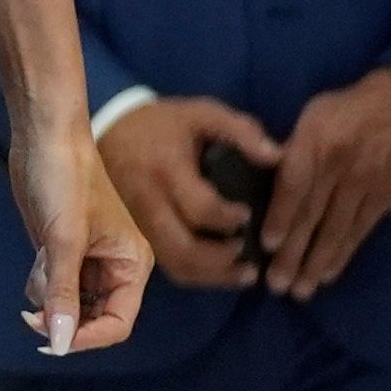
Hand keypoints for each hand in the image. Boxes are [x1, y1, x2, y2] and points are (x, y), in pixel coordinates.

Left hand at [9, 113, 148, 357]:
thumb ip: (62, 294)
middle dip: (62, 318)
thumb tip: (58, 343)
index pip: (117, 323)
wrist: (43, 138)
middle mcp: (115, 267)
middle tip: (31, 315)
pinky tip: (37, 250)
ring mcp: (87, 260)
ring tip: (41, 259)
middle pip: (91, 319)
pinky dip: (39, 280)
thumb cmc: (65, 178)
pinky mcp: (62, 251)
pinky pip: (51, 285)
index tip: (52, 341)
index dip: (86, 337)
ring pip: (67, 304)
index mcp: (132, 265)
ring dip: (47, 295)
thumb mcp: (63, 240)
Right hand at [97, 97, 281, 290]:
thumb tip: (277, 158)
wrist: (113, 130)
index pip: (199, 208)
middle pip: (183, 249)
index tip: (248, 216)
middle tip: (250, 256)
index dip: (229, 220)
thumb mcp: (202, 114)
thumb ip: (241, 132)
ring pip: (174, 264)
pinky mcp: (141, 232)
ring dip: (212, 276)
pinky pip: (167, 263)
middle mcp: (150, 202)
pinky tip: (220, 271)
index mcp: (167, 170)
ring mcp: (142, 222)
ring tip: (244, 273)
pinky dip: (197, 274)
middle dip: (222, 261)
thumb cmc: (165, 123)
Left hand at [259, 68, 390, 298]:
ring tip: (299, 290)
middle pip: (313, 215)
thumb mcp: (317, 113)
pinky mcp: (387, 197)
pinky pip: (361, 231)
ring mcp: (366, 184)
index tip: (266, 246)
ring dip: (316, 262)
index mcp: (316, 141)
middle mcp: (340, 166)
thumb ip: (295, 148)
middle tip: (276, 285)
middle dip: (293, 253)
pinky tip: (328, 273)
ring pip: (337, 229)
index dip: (280, 217)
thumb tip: (270, 180)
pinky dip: (344, 254)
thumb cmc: (355, 107)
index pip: (294, 185)